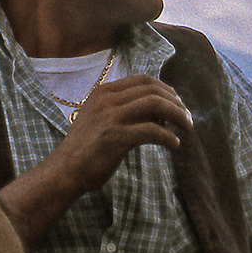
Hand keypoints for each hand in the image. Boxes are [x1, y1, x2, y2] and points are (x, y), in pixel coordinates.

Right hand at [45, 74, 192, 196]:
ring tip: (187, 127)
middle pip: (153, 90)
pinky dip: (169, 137)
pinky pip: (153, 131)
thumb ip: (124, 111)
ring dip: (178, 115)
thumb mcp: (100, 120)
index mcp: (103, 93)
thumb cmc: (86, 150)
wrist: (64, 172)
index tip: (178, 102)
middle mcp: (106, 100)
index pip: (143, 80)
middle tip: (187, 117)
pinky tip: (174, 145)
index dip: (166, 89)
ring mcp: (110, 118)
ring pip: (156, 105)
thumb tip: (161, 113)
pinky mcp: (116, 137)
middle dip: (176, 102)